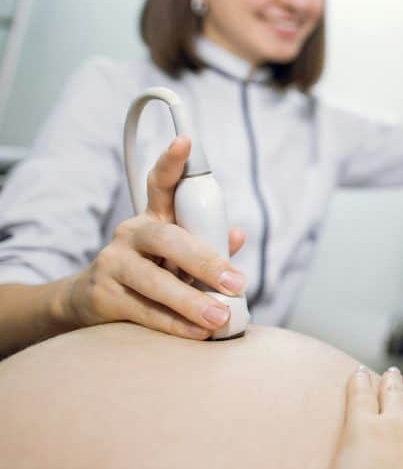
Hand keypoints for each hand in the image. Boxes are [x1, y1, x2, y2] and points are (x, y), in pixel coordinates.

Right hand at [60, 136, 246, 339]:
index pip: (160, 183)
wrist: (92, 302)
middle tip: (238, 283)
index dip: (172, 162)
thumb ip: (209, 243)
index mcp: (155, 216)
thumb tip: (238, 235)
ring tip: (220, 316)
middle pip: (169, 239)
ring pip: (155, 280)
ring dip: (191, 302)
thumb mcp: (179, 255)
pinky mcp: (103, 295)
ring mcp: (113, 263)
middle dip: (206, 262)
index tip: (185, 141)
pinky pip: (144, 310)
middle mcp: (132, 232)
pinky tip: (197, 333)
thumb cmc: (152, 271)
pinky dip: (174, 323)